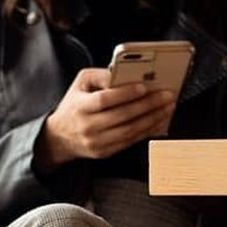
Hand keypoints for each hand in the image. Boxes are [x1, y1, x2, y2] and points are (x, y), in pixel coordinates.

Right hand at [36, 68, 175, 170]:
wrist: (59, 137)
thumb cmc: (74, 105)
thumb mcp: (80, 84)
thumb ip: (100, 76)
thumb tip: (122, 74)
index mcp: (80, 107)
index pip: (104, 100)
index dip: (125, 94)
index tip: (144, 87)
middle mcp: (88, 126)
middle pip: (122, 116)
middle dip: (148, 105)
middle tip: (166, 96)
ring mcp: (97, 142)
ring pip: (130, 131)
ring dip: (152, 119)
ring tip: (167, 107)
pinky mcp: (105, 152)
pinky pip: (130, 141)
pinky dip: (147, 131)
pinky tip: (159, 121)